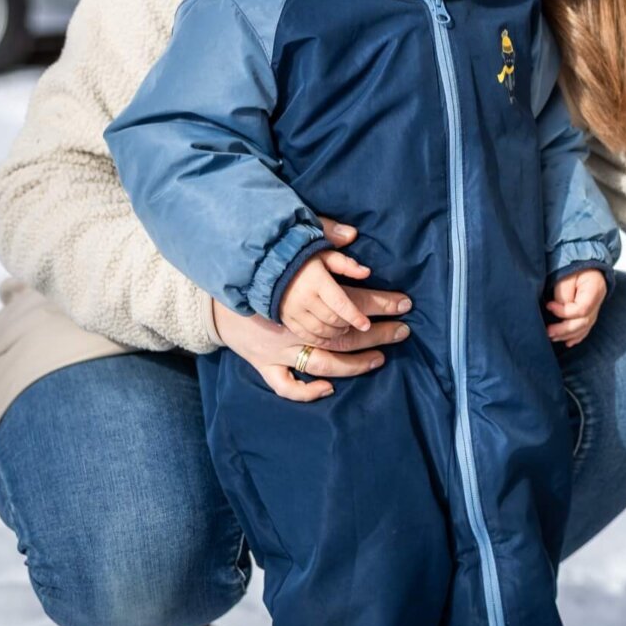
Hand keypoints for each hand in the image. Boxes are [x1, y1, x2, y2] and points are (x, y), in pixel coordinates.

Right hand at [211, 218, 413, 401]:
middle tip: (404, 331)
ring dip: (353, 363)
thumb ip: (326, 237)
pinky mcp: (263, 362)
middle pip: (344, 334)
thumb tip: (353, 235)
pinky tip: (329, 388)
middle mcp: (295, 323)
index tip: (404, 306)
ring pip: (322, 361)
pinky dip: (306, 391)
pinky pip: (285, 383)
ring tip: (379, 358)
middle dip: (378, 334)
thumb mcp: (297, 244)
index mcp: (305, 293)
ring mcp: (278, 347)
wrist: (221, 288)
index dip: (379, 305)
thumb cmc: (266, 266)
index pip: (350, 301)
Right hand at [279, 250, 374, 341]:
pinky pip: (304, 334)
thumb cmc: (303, 259)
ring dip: (334, 333)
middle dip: (346, 324)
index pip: (340, 303)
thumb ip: (345, 263)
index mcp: (317, 280)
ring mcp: (293, 310)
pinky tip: (327, 337)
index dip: (355, 316)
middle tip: (353, 324)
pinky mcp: (285, 318)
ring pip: (319, 329)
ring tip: (342, 329)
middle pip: (331, 319)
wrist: (268, 265)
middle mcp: (304, 297)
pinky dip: (318, 339)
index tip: (365, 325)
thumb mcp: (325, 254)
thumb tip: (366, 272)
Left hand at [547, 268, 606, 348]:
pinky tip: (568, 342)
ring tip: (552, 337)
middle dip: (564, 329)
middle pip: (584, 322)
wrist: (585, 263)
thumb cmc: (574, 268)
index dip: (564, 312)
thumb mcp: (567, 276)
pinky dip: (577, 336)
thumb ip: (564, 295)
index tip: (549, 305)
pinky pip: (586, 328)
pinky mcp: (591, 312)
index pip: (581, 309)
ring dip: (568, 335)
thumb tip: (558, 313)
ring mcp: (596, 308)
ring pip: (585, 327)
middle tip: (548, 331)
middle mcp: (598, 301)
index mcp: (595, 289)